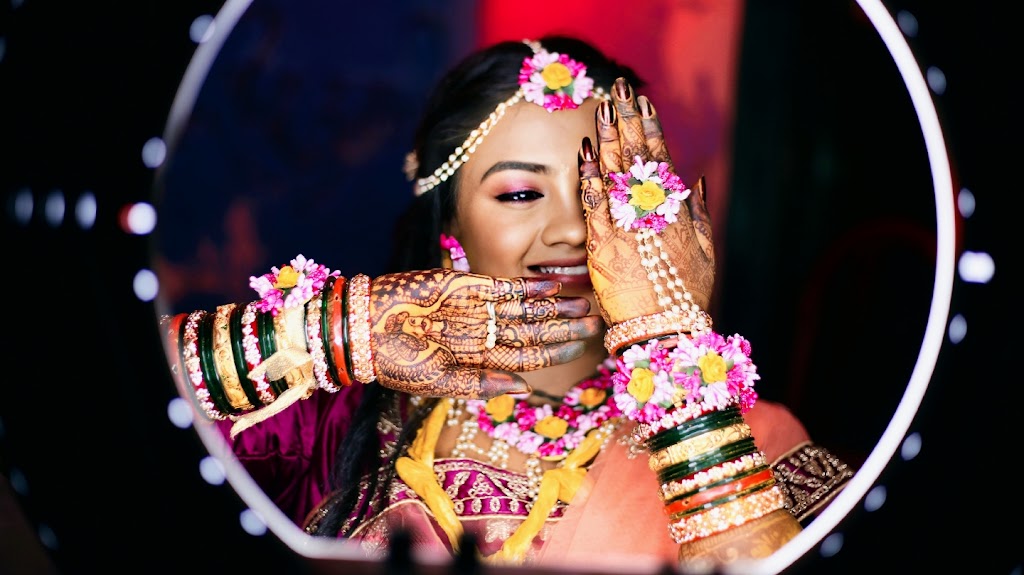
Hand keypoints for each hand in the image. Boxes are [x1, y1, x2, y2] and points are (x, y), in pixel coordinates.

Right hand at [369, 269, 602, 398]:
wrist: (365, 327)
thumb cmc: (398, 363)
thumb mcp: (438, 382)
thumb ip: (480, 384)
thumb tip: (523, 389)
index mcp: (480, 361)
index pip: (529, 355)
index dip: (556, 351)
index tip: (583, 348)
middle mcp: (484, 334)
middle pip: (534, 330)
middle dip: (566, 326)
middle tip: (597, 320)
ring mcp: (477, 309)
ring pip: (526, 307)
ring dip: (555, 304)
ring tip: (585, 301)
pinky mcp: (466, 285)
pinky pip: (505, 286)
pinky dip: (529, 285)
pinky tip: (553, 284)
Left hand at [579, 77, 714, 325]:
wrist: (663, 329)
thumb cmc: (684, 296)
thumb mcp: (704, 253)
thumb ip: (698, 215)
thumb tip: (695, 181)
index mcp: (676, 211)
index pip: (661, 158)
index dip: (649, 127)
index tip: (642, 102)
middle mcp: (651, 212)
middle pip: (636, 155)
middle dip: (626, 119)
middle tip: (617, 88)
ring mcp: (626, 225)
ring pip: (614, 171)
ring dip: (606, 136)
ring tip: (601, 106)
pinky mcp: (602, 243)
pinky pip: (593, 202)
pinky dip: (588, 174)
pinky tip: (583, 150)